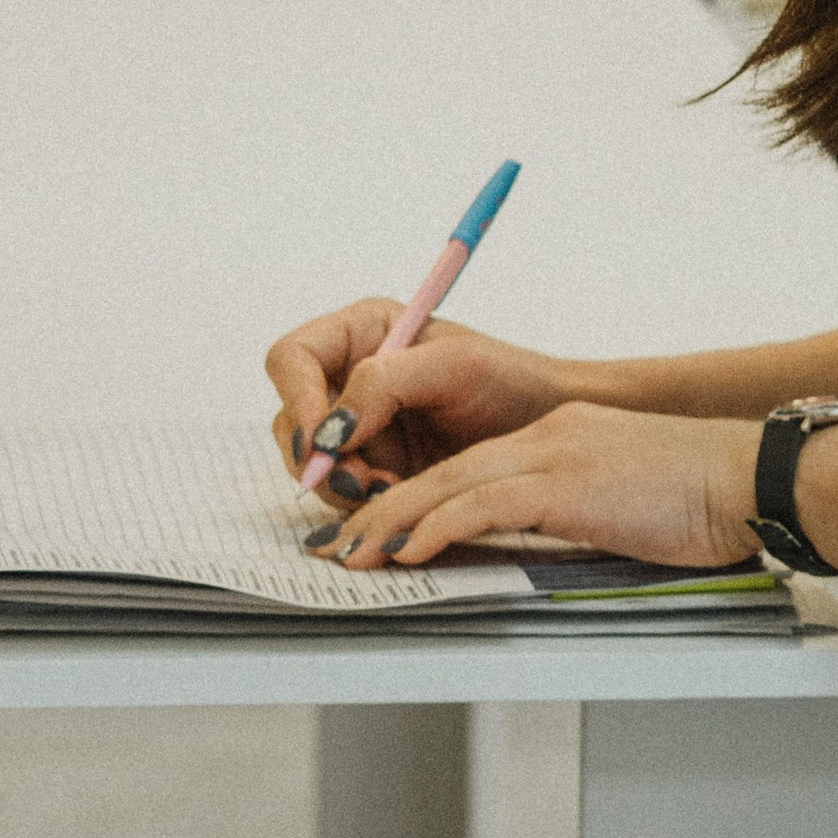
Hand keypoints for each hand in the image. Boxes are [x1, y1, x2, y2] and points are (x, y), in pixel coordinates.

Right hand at [264, 300, 579, 497]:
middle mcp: (349, 378)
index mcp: (362, 334)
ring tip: (392, 488)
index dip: (297, 399)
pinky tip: (400, 498)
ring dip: (342, 484)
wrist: (545, 429)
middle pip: (292, 419)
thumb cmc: (509, 382)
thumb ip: (384, 383)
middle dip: (319, 456)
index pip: (292, 359)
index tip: (323, 440)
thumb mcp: (453, 366)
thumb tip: (329, 427)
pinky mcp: (372, 469)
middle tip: (362, 481)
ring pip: (311, 463)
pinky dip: (362, 503)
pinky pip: (340, 492)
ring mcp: (359, 427)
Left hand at [311, 400, 760, 572]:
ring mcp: (554, 457)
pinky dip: (438, 526)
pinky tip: (410, 550)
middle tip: (341, 543)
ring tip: (353, 554)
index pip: (468, 465)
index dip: (415, 495)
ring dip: (391, 521)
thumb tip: (548, 545)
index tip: (379, 526)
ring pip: (449, 485)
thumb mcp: (624, 497)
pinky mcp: (565, 485)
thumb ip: (578, 511)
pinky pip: (483, 505)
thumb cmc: (702, 498)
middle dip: (383, 507)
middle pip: (443, 470)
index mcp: (559, 438)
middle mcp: (546, 439)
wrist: (748, 476)